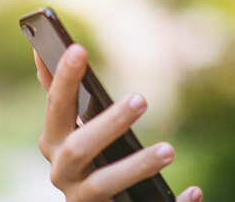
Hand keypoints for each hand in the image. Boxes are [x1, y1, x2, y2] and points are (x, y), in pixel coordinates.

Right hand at [34, 45, 202, 201]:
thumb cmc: (85, 160)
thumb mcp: (69, 129)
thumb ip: (60, 95)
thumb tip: (40, 52)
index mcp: (55, 143)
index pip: (56, 106)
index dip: (64, 79)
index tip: (78, 48)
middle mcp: (64, 174)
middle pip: (80, 149)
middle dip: (109, 123)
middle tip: (142, 99)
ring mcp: (86, 200)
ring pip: (106, 186)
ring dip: (137, 166)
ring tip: (169, 150)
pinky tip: (194, 191)